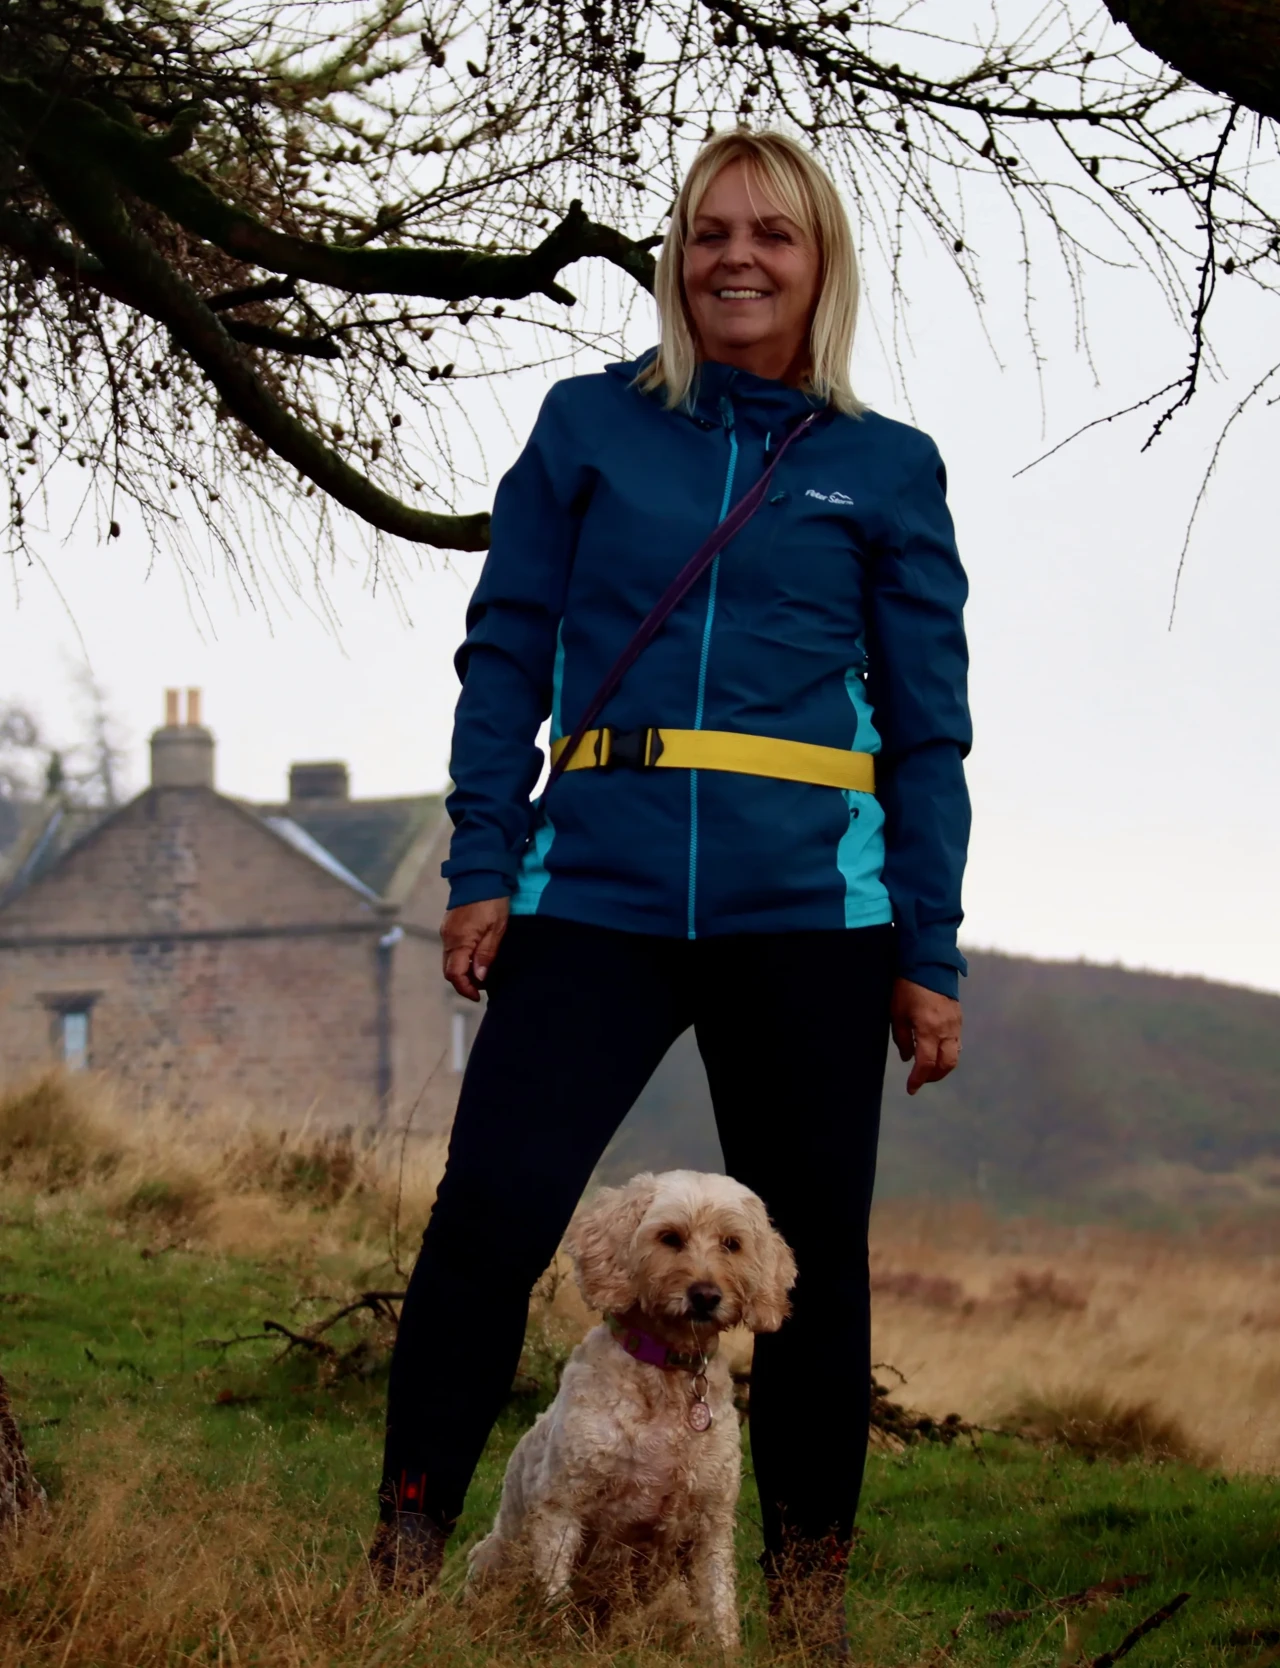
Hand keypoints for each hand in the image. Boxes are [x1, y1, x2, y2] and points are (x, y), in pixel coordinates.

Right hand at [441, 897, 509, 1001]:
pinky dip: (461, 958)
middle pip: (449, 969)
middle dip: (463, 982)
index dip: (465, 989)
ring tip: (481, 973)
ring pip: (449, 959)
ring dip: (462, 970)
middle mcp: (448, 937)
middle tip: (482, 988)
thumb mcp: (496, 929)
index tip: (478, 996)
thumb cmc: (492, 901)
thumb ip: (486, 954)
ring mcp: (446, 931)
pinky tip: (475, 957)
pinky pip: (451, 948)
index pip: (454, 974)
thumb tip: (478, 977)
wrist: (481, 875)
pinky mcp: (449, 925)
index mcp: (459, 940)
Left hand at [890, 978, 961, 1095]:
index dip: (918, 1079)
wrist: (927, 963)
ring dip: (942, 1066)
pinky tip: (935, 1050)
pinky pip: (956, 1042)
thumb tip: (908, 1058)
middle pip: (946, 1064)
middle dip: (933, 1076)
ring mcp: (955, 1024)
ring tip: (927, 1067)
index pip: (926, 1064)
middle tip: (920, 1079)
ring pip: (954, 1055)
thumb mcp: (897, 1013)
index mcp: (928, 1029)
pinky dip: (947, 1052)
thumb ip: (901, 1038)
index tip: (911, 1089)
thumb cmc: (907, 987)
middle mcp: (945, 1030)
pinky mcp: (958, 1018)